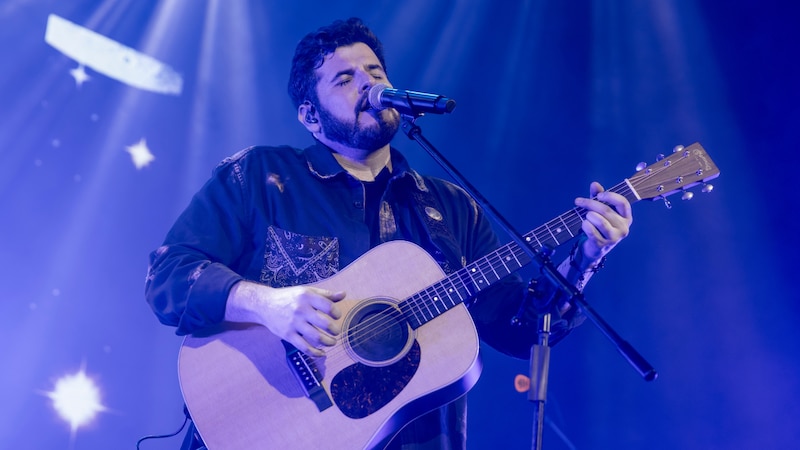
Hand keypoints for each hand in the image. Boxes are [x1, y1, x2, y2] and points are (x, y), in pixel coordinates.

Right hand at [226, 281, 344, 355]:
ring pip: (316, 337)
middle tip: (336, 332)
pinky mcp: (288, 335)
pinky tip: (322, 353)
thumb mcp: (306, 291)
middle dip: (335, 330)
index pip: (328, 306)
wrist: (264, 304)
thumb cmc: (289, 297)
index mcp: (306, 296)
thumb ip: (325, 294)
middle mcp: (300, 309)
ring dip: (328, 342)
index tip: (337, 316)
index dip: (336, 312)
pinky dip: (315, 352)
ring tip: (332, 342)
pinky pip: (304, 347)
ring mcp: (294, 323)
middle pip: (324, 323)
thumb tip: (343, 294)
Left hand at [574, 182, 632, 263]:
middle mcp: (623, 228)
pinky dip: (585, 225)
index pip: (623, 203)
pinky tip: (584, 224)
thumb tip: (595, 184)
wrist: (594, 248)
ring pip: (599, 221)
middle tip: (578, 201)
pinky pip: (591, 231)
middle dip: (590, 203)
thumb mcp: (599, 210)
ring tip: (585, 216)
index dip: (610, 196)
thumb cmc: (598, 226)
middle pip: (606, 210)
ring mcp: (614, 238)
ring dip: (588, 216)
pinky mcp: (603, 245)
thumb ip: (598, 196)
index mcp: (626, 217)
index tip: (598, 195)